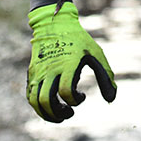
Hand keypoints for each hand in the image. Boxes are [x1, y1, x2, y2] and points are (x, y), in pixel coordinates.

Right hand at [27, 2, 115, 121]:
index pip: (66, 91)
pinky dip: (38, 106)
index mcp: (67, 65)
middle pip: (47, 100)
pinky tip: (50, 106)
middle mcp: (50, 69)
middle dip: (59, 113)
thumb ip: (105, 75)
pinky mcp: (32, 73)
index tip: (82, 95)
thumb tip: (111, 99)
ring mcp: (38, 72)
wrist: (54, 24)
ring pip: (35, 101)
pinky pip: (30, 95)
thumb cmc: (79, 40)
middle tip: (69, 112)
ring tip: (59, 115)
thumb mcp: (95, 53)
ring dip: (47, 114)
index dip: (75, 100)